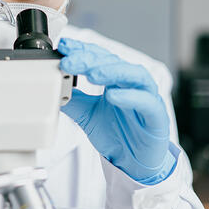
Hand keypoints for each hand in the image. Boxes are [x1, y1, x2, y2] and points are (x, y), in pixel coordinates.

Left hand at [58, 38, 175, 183]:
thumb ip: (72, 101)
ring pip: (133, 75)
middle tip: (69, 61)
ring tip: (91, 74)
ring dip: (111, 71)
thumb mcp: (87, 115)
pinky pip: (146, 101)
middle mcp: (131, 83)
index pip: (99, 57)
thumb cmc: (116, 134)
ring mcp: (146, 97)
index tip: (65, 47)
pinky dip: (130, 96)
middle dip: (89, 59)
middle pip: (113, 62)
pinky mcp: (157, 116)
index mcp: (115, 80)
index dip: (82, 50)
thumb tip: (52, 89)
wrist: (134, 162)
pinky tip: (113, 95)